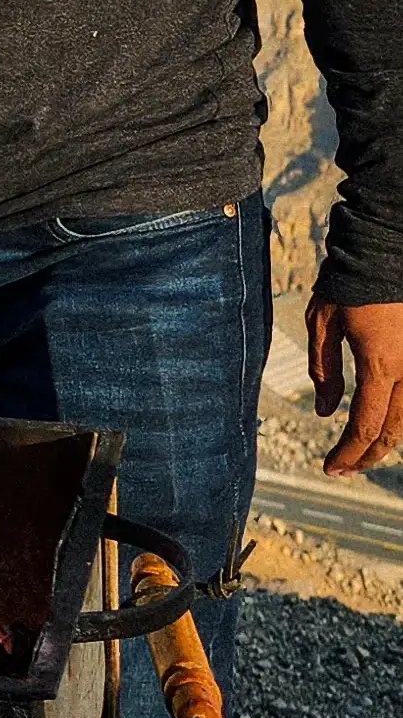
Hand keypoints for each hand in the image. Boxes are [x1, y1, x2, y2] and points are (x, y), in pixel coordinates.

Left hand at [309, 293, 402, 473]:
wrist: (382, 249)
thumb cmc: (346, 282)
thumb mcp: (322, 324)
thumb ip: (324, 371)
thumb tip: (323, 411)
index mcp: (380, 364)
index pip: (364, 425)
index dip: (347, 453)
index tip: (329, 468)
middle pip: (392, 431)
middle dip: (367, 455)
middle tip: (342, 468)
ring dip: (385, 439)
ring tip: (360, 451)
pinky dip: (398, 416)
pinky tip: (380, 421)